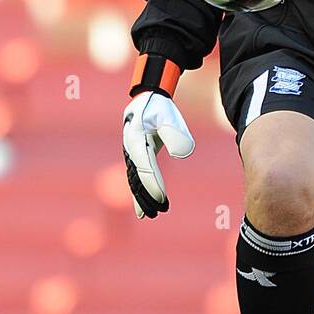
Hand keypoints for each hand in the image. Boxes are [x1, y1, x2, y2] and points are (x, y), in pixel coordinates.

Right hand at [122, 91, 194, 217]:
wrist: (147, 98)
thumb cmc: (159, 107)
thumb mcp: (169, 116)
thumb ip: (175, 134)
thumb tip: (183, 154)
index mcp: (136, 140)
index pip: (145, 168)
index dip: (153, 185)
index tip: (162, 200)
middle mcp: (130, 150)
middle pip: (137, 178)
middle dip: (147, 197)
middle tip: (159, 212)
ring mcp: (130, 154)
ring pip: (134, 181)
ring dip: (142, 199)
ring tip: (153, 214)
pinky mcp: (135, 157)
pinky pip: (135, 178)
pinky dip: (139, 194)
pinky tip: (142, 210)